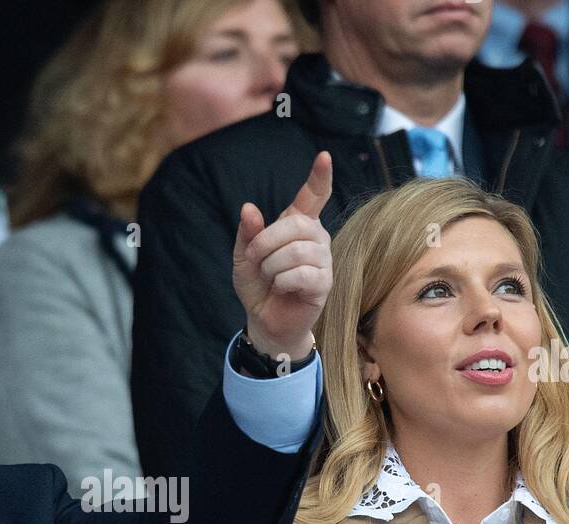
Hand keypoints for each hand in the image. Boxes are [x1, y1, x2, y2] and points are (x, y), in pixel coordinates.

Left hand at [232, 151, 332, 361]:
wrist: (264, 321)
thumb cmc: (258, 286)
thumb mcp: (243, 257)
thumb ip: (248, 232)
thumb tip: (249, 208)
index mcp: (297, 225)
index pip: (313, 196)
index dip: (319, 177)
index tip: (324, 156)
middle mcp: (316, 238)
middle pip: (295, 225)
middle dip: (265, 242)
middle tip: (254, 260)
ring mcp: (323, 260)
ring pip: (296, 251)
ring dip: (271, 266)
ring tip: (270, 278)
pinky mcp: (324, 283)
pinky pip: (302, 274)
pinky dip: (282, 282)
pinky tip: (281, 288)